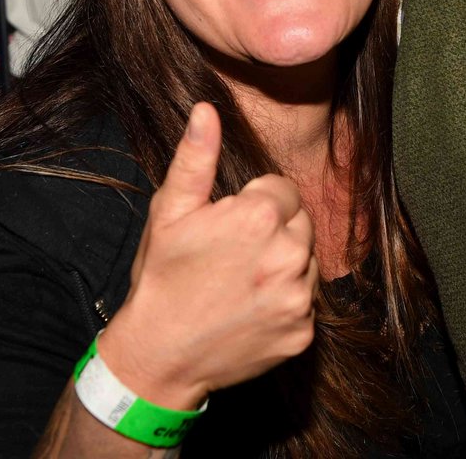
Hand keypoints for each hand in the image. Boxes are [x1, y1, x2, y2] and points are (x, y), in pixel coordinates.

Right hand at [96, 103, 317, 411]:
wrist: (159, 356)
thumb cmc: (162, 278)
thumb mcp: (171, 212)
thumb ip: (196, 157)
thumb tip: (206, 109)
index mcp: (260, 217)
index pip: (283, 189)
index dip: (253, 204)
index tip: (228, 225)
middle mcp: (289, 255)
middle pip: (300, 223)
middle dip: (274, 231)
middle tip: (232, 254)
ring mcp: (298, 298)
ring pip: (306, 262)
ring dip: (283, 265)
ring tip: (240, 281)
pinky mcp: (303, 333)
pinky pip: (305, 302)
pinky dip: (284, 303)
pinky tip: (250, 308)